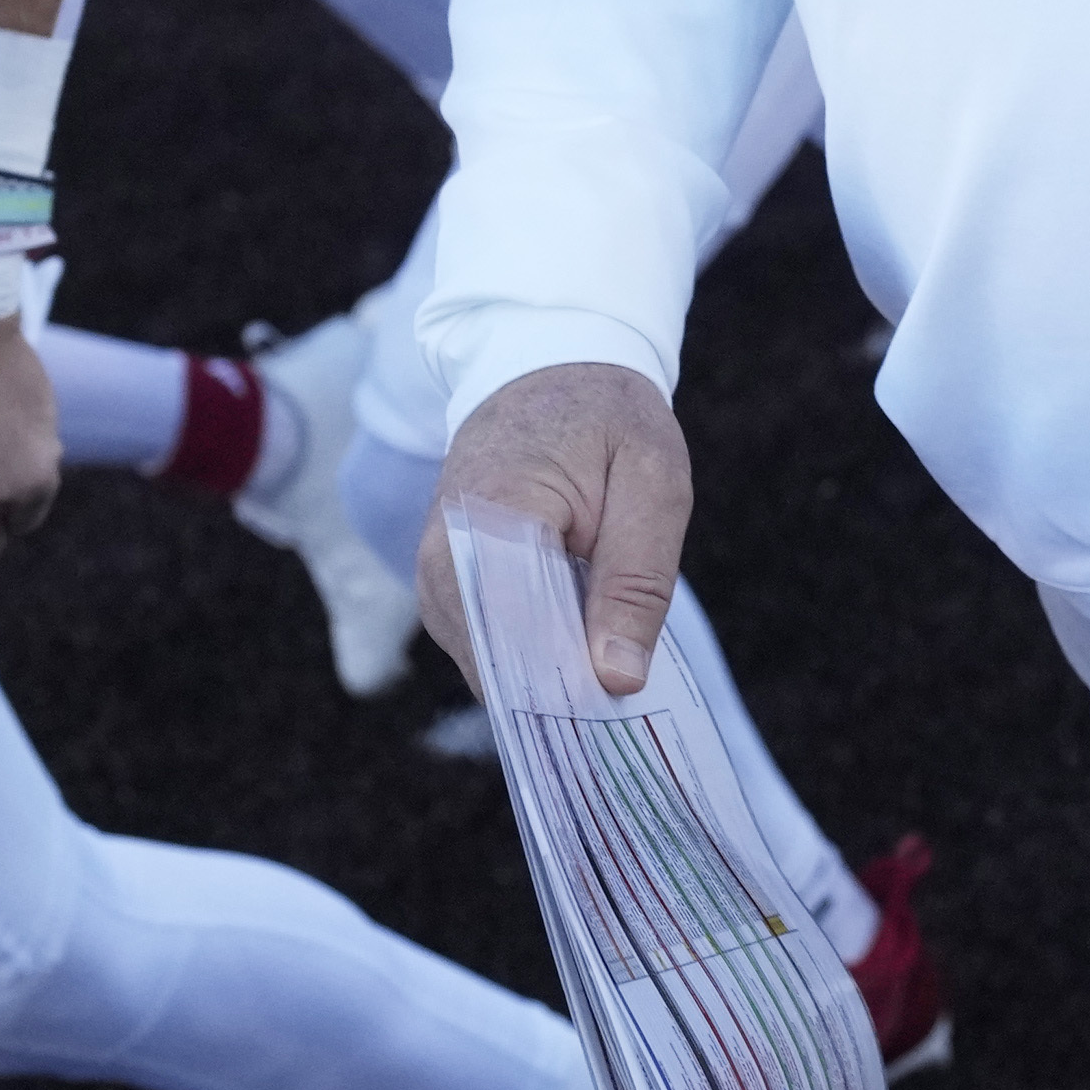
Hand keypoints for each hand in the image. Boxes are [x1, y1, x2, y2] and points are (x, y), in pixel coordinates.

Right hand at [417, 363, 690, 698]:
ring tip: (611, 670)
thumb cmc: (607, 422)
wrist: (548, 372)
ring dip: (552, 680)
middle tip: (629, 704)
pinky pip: (489, 650)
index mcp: (491, 518)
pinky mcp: (447, 591)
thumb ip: (636, 583)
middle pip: (500, 666)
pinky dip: (537, 659)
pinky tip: (582, 649)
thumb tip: (617, 681)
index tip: (621, 718)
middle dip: (566, 694)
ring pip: (493, 669)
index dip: (572, 689)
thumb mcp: (652, 485)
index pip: (518, 639)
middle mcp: (444, 558)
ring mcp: (437, 579)